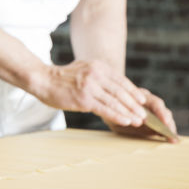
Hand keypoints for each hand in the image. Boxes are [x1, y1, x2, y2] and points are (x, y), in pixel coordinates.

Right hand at [28, 60, 147, 126]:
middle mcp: (96, 74)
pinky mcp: (83, 99)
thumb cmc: (62, 78)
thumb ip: (98, 75)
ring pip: (115, 101)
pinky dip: (117, 115)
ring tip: (139, 120)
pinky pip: (104, 108)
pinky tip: (125, 121)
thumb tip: (113, 86)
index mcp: (98, 67)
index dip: (133, 92)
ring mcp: (90, 86)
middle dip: (134, 104)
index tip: (142, 101)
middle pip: (121, 91)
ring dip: (129, 112)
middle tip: (144, 114)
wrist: (43, 80)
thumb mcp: (83, 69)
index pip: (121, 80)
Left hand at [105, 88, 178, 142]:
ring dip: (169, 129)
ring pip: (165, 118)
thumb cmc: (111, 110)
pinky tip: (169, 140)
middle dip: (168, 123)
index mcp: (140, 96)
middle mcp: (149, 102)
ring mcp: (152, 111)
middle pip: (163, 111)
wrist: (107, 108)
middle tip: (172, 134)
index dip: (161, 112)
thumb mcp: (112, 113)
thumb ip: (121, 116)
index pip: (155, 103)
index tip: (166, 121)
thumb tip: (135, 122)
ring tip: (173, 139)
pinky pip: (162, 126)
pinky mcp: (154, 121)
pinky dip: (166, 133)